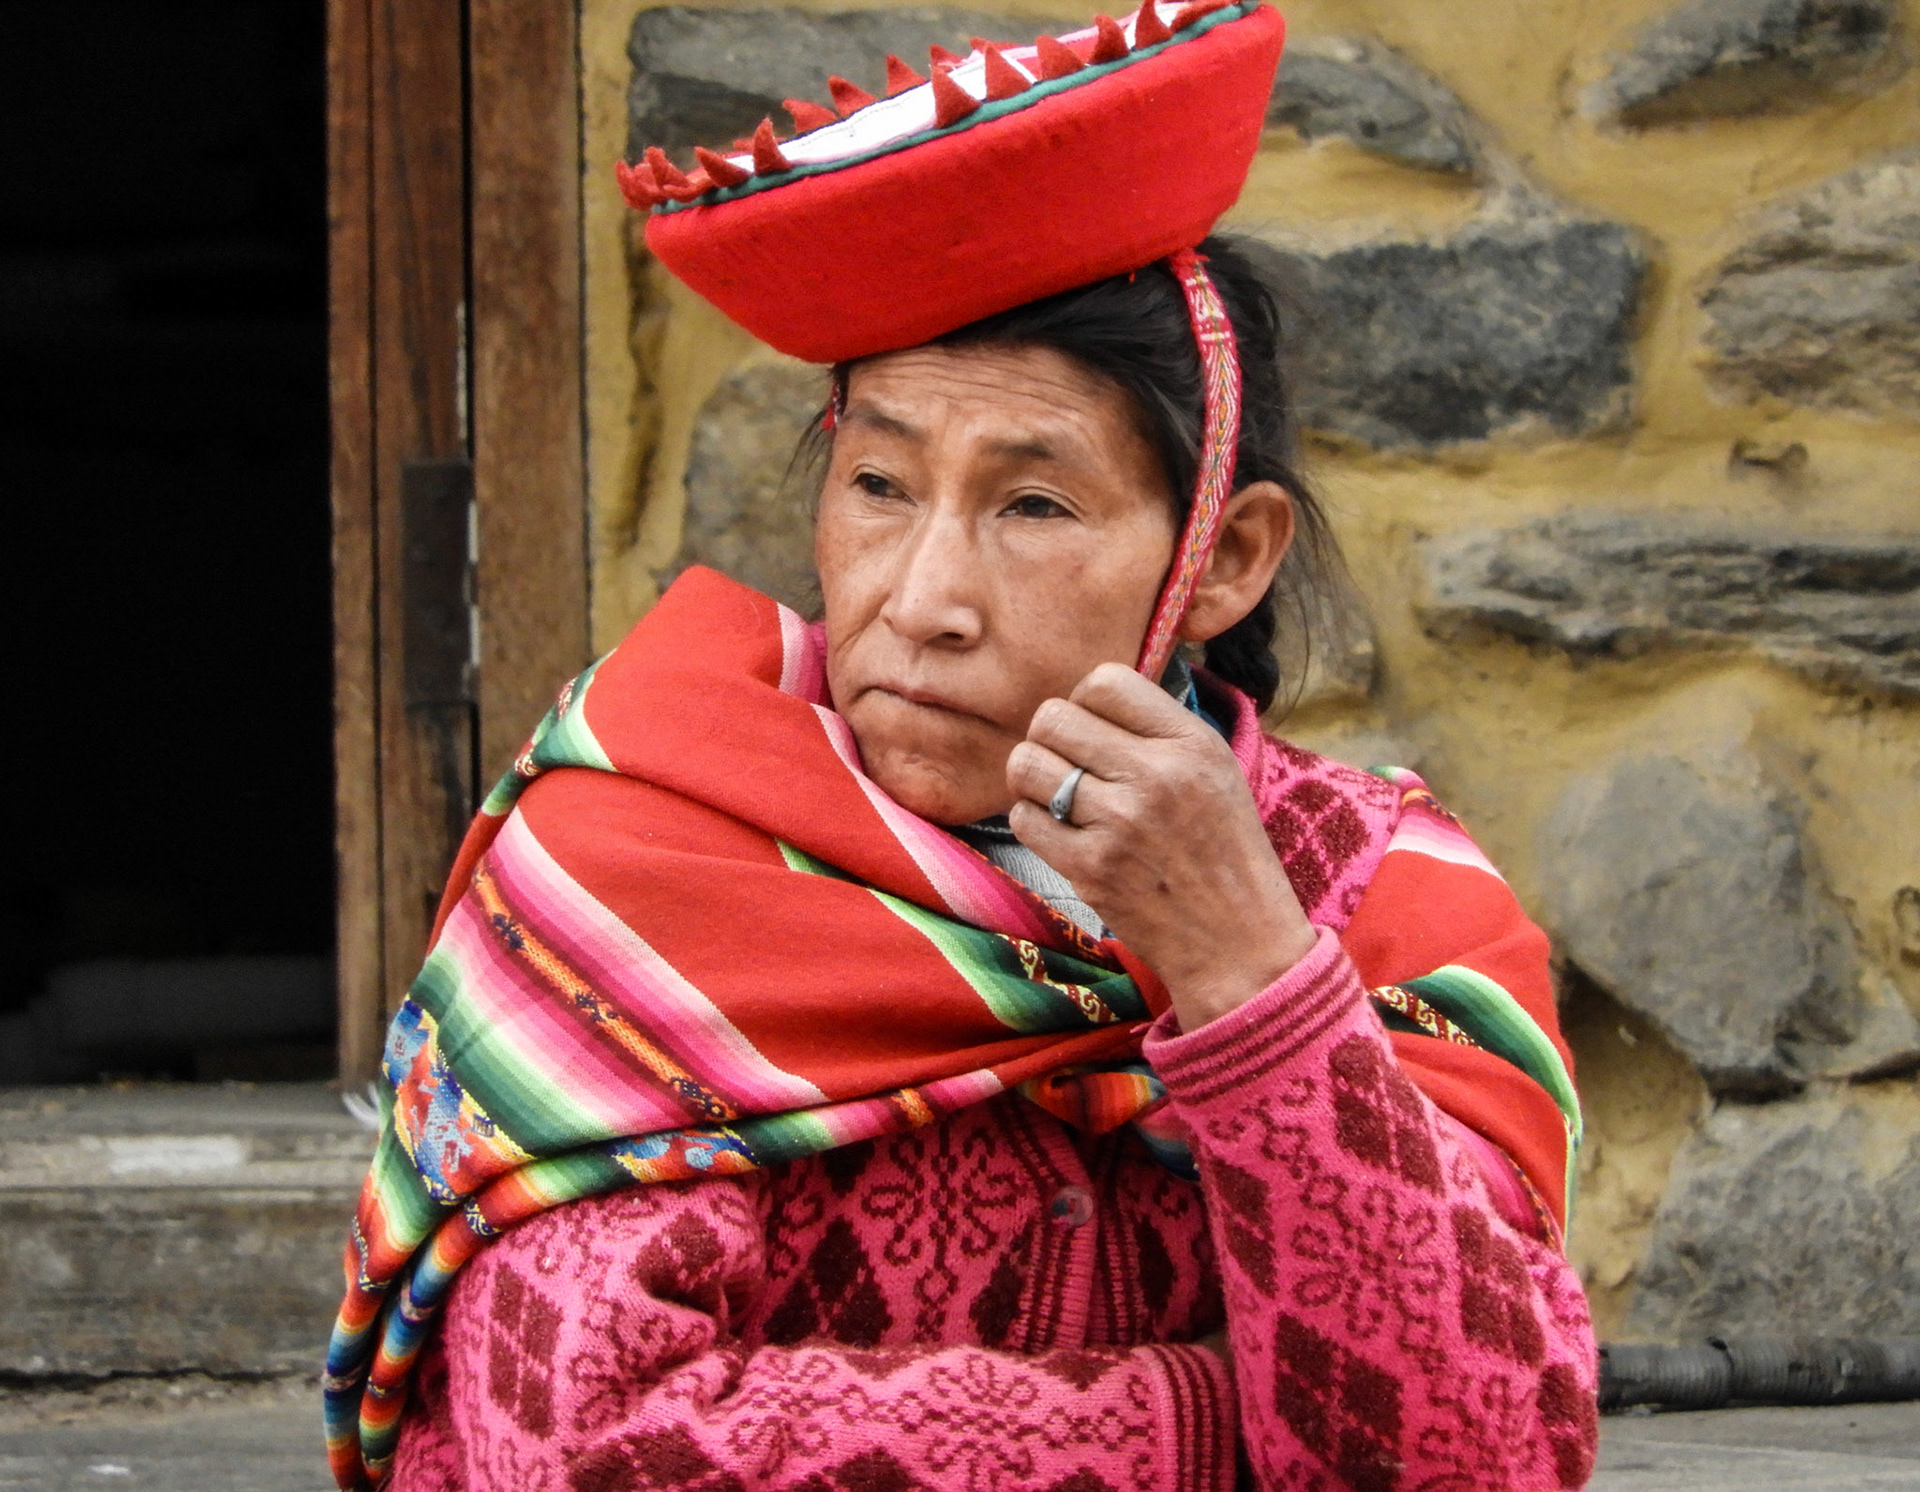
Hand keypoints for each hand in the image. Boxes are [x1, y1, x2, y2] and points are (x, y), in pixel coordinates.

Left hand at [1005, 662, 1316, 1030]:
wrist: (1238, 939)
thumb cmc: (1223, 847)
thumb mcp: (1215, 768)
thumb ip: (1156, 727)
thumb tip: (1087, 696)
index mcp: (1190, 742)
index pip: (1105, 681)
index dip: (1086, 700)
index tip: (1095, 728)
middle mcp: (1154, 775)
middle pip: (1052, 717)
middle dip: (1050, 737)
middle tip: (1068, 763)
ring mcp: (1119, 824)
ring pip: (1027, 764)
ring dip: (1032, 777)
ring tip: (1056, 794)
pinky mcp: (1090, 869)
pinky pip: (1024, 818)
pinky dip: (1033, 821)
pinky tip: (1060, 831)